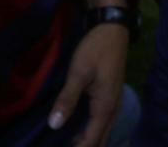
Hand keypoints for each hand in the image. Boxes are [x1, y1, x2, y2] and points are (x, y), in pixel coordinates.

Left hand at [47, 23, 128, 146]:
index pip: (91, 140)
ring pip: (102, 132)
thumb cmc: (95, 51)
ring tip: (67, 144)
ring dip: (88, 141)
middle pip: (100, 140)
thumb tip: (54, 125)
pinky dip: (90, 131)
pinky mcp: (110, 97)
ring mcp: (113, 104)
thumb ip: (67, 99)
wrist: (112, 30)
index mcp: (105, 108)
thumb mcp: (78, 73)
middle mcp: (112, 111)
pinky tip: (76, 130)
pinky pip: (101, 123)